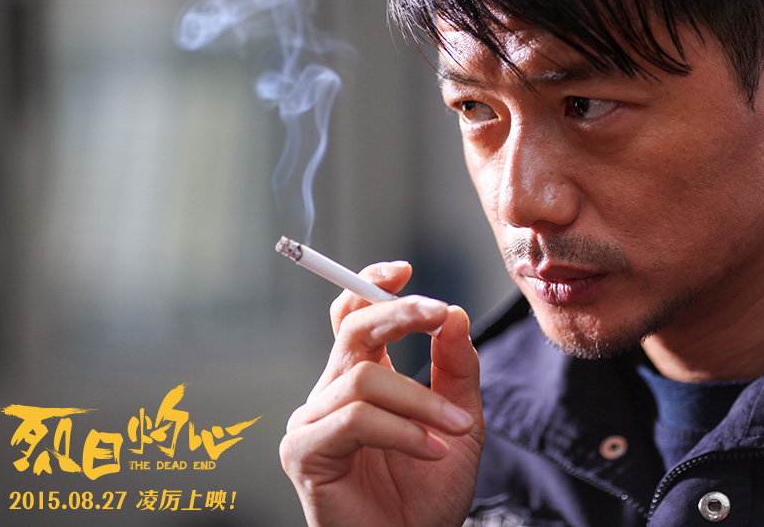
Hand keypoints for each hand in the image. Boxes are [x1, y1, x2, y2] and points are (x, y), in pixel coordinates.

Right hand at [280, 261, 484, 525]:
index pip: (354, 315)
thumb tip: (455, 315)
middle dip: (397, 312)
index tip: (405, 269)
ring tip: (459, 427)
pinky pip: (355, 418)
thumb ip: (456, 369)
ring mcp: (313, 421)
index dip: (372, 284)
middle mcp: (333, 392)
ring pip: (364, 378)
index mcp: (364, 377)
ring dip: (420, 399)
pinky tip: (433, 450)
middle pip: (352, 329)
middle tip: (439, 314)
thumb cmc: (429, 493)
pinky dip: (403, 430)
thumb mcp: (459, 420)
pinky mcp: (304, 452)